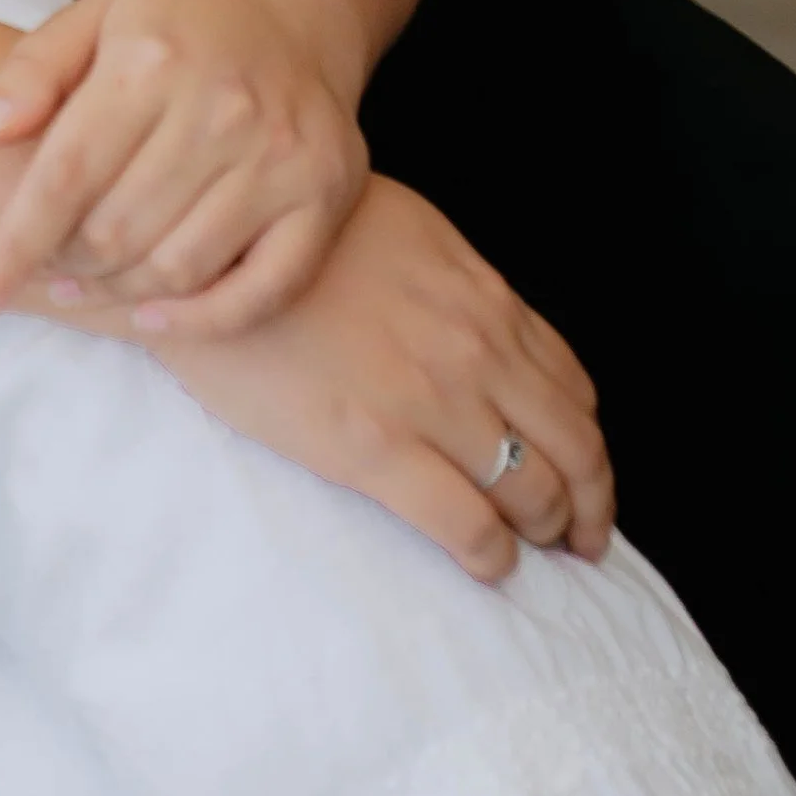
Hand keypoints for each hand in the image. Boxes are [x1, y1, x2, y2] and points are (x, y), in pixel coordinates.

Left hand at [0, 0, 365, 337]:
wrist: (289, 13)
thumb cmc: (171, 28)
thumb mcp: (93, 18)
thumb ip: (31, 71)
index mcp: (152, 60)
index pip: (66, 175)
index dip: (15, 245)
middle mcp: (223, 107)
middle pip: (117, 231)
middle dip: (65, 265)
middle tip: (47, 268)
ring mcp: (282, 155)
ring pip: (178, 268)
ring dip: (118, 293)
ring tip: (86, 284)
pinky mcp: (325, 194)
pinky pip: (260, 291)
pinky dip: (200, 321)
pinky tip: (152, 315)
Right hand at [147, 174, 615, 581]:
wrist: (205, 255)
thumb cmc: (289, 234)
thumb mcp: (398, 227)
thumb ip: (452, 282)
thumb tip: (482, 319)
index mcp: (480, 297)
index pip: (572, 384)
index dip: (588, 439)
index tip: (585, 469)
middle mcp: (475, 350)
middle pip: (575, 446)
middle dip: (591, 501)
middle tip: (585, 535)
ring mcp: (431, 402)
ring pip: (535, 489)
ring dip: (550, 530)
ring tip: (539, 550)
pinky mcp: (377, 450)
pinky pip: (468, 524)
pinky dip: (495, 557)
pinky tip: (490, 567)